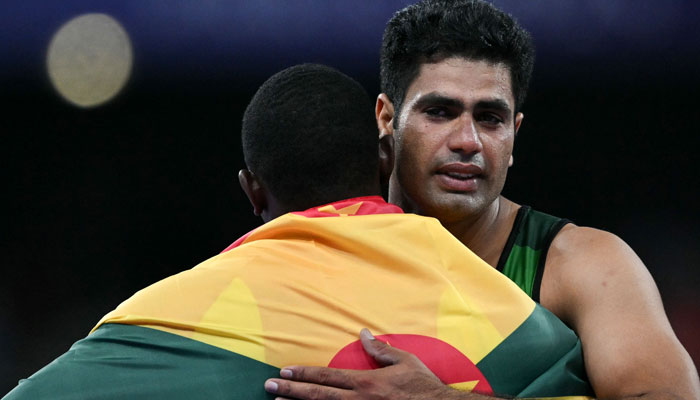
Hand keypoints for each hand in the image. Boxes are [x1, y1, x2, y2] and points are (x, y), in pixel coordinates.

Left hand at [263, 328, 465, 399]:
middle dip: (291, 390)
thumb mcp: (405, 361)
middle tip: (269, 385)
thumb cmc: (423, 387)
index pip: (328, 376)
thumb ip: (380, 349)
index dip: (305, 372)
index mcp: (366, 382)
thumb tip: (362, 333)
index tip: (285, 369)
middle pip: (318, 395)